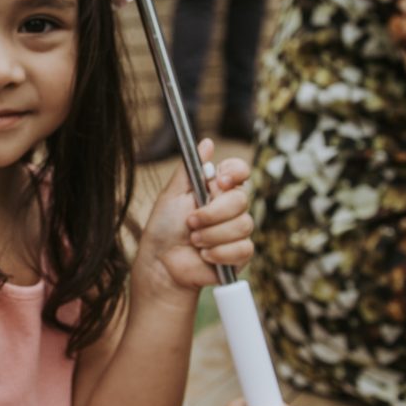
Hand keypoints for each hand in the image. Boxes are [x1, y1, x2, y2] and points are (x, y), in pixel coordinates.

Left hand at [138, 139, 252, 290]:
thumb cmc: (163, 228)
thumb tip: (207, 142)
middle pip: (241, 200)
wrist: (161, 263)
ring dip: (211, 235)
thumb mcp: (172, 194)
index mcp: (215, 189)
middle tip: (190, 221)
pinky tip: (204, 255)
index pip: (239, 172)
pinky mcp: (240, 254)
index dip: (235, 173)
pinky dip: (219, 253)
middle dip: (212, 213)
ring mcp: (237, 231)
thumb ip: (190, 169)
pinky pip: (244, 248)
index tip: (219, 182)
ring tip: (193, 240)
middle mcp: (230, 208)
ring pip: (243, 225)